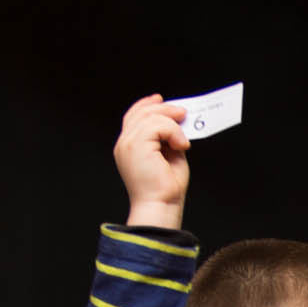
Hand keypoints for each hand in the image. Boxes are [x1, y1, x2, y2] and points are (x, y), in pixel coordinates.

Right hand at [116, 94, 190, 229]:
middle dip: (164, 109)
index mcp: (129, 147)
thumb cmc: (165, 189)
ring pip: (151, 116)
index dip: (146, 104)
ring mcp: (128, 144)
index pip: (133, 116)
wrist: (161, 206)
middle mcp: (125, 143)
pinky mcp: (136, 145)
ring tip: (183, 140)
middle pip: (141, 112)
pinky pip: (157, 125)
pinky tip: (181, 145)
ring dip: (172, 123)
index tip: (162, 100)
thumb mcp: (169, 156)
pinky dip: (173, 131)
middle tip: (183, 113)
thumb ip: (168, 138)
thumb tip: (178, 123)